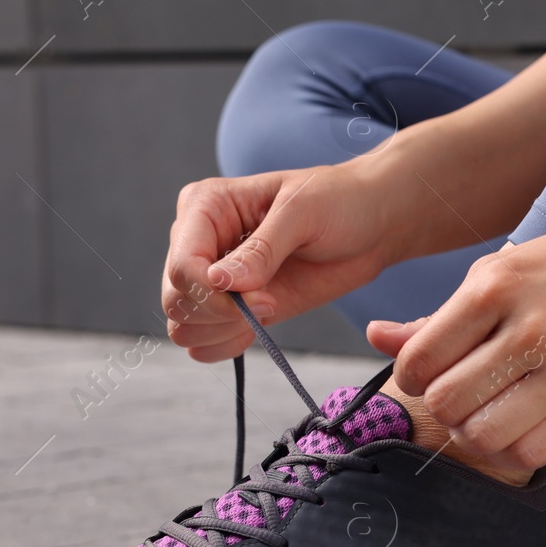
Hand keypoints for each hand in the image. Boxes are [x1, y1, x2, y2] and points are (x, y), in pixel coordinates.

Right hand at [162, 164, 397, 360]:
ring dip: (223, 330)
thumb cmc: (338, 201)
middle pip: (175, 299)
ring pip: (183, 325)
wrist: (370, 225)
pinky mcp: (234, 307)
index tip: (259, 296)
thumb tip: (220, 282)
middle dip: (220, 313)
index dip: (211, 292)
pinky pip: (204, 342)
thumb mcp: (303, 212)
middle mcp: (200, 243)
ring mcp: (213, 278)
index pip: (181, 264)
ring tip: (268, 308)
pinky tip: (258, 327)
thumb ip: (262, 248)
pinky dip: (226, 345)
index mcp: (205, 206)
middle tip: (269, 301)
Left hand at [371, 222, 545, 471]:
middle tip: (462, 396)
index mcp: (497, 284)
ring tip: (489, 414)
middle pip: (447, 403)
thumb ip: (440, 315)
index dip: (413, 377)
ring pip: (484, 436)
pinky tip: (520, 426)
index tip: (429, 374)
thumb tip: (376, 337)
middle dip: (443, 407)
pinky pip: (532, 454)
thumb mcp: (506, 271)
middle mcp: (532, 327)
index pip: (421, 360)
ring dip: (475, 434)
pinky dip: (513, 450)